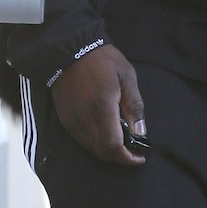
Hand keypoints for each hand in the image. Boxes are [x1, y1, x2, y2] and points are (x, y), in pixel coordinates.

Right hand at [51, 44, 145, 165]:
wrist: (68, 49)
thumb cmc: (101, 60)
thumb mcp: (126, 77)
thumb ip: (134, 106)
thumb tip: (140, 132)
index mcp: (101, 110)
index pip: (113, 147)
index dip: (127, 158)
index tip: (140, 158)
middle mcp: (84, 121)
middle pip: (102, 153)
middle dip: (119, 158)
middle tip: (134, 153)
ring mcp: (72, 122)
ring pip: (91, 149)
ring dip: (108, 152)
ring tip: (122, 144)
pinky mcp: (65, 119)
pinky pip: (81, 140)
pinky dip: (96, 144)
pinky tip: (106, 134)